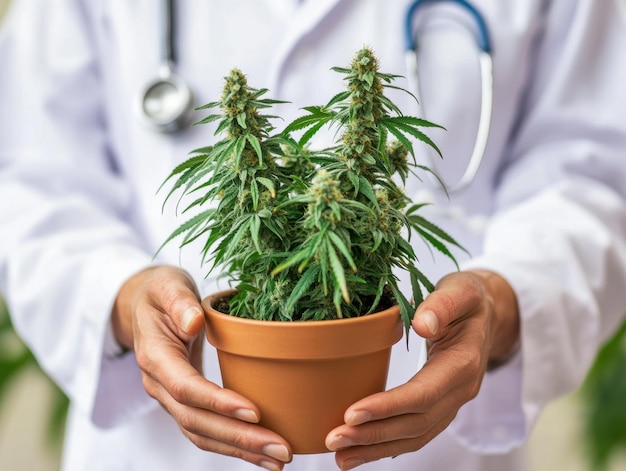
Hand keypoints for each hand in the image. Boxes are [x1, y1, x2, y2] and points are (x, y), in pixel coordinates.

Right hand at [111, 265, 291, 470]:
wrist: (144, 307)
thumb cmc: (161, 293)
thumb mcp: (167, 285)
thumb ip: (178, 301)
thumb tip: (194, 322)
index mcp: (154, 356)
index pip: (185, 387)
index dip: (218, 403)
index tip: (254, 412)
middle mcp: (159, 385)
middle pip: (196, 421)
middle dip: (239, 439)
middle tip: (281, 449)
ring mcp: (170, 399)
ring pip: (202, 435)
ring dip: (241, 451)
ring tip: (279, 459)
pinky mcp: (185, 403)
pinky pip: (207, 431)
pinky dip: (234, 445)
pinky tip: (262, 453)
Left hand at [325, 270, 519, 469]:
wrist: (487, 315)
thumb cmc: (467, 300)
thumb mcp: (460, 291)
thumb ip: (442, 304)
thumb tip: (422, 324)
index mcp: (463, 363)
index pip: (423, 395)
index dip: (387, 407)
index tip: (351, 414)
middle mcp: (460, 391)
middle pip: (415, 423)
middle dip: (373, 435)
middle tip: (333, 439)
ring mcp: (452, 403)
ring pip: (414, 436)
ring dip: (376, 449)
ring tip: (340, 456)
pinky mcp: (440, 407)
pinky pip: (415, 433)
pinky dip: (387, 445)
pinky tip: (361, 452)